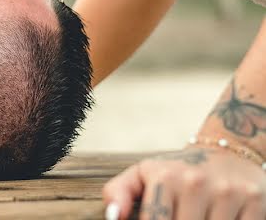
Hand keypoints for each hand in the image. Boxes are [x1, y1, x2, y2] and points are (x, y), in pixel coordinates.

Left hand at [103, 147, 265, 219]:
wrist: (228, 152)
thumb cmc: (177, 171)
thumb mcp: (144, 173)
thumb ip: (119, 192)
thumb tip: (113, 217)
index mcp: (165, 177)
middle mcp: (197, 183)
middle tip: (179, 218)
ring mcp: (229, 194)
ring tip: (197, 217)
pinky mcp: (257, 205)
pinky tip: (218, 219)